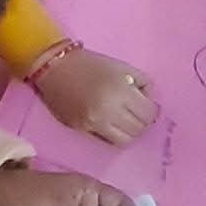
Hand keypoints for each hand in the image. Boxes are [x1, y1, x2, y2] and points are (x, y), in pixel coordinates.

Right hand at [35, 47, 158, 145]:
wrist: (55, 68)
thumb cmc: (91, 64)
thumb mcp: (122, 67)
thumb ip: (142, 83)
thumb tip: (149, 101)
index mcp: (120, 91)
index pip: (148, 114)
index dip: (150, 110)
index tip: (145, 104)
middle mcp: (108, 111)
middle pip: (138, 130)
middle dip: (141, 121)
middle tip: (135, 112)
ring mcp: (93, 123)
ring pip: (124, 141)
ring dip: (128, 132)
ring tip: (124, 120)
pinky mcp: (82, 130)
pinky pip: (107, 140)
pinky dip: (113, 133)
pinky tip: (109, 122)